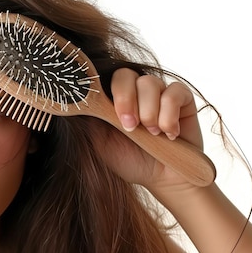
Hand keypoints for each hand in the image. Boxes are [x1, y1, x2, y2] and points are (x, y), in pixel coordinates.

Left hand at [96, 68, 204, 191]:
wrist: (162, 179)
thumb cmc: (130, 161)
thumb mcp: (100, 143)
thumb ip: (88, 120)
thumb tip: (69, 103)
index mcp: (112, 99)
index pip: (104, 78)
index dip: (107, 94)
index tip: (113, 117)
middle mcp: (134, 90)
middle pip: (125, 74)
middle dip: (126, 101)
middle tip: (130, 126)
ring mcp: (158, 91)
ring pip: (149, 83)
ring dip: (149, 113)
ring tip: (152, 134)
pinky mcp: (182, 97)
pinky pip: (174, 93)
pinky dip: (170, 116)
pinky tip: (169, 133)